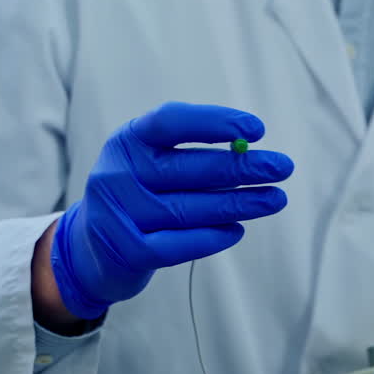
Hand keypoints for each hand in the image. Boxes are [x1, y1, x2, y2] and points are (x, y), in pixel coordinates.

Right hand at [50, 102, 293, 319]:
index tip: (257, 130)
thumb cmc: (137, 194)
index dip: (215, 123)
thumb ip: (188, 152)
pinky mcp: (129, 251)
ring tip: (275, 199)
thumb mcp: (149, 161)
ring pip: (190, 208)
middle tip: (282, 168)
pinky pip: (180, 244)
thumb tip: (250, 149)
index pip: (170, 122)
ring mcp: (120, 214)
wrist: (90, 248)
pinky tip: (238, 230)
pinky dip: (212, 237)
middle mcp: (118, 174)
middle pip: (189, 168)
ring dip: (239, 204)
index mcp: (127, 141)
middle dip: (242, 168)